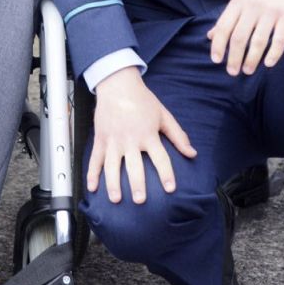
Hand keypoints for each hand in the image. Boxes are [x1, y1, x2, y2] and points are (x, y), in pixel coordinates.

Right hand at [88, 66, 196, 204]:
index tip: (170, 188)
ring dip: (113, 183)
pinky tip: (92, 187)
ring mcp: (113, 140)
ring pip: (112, 166)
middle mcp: (130, 139)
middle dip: (137, 184)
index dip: (166, 173)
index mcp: (148, 134)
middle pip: (134, 165)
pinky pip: (95, 159)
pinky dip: (91, 174)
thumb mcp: (163, 115)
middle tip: (140, 200)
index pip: (160, 158)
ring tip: (116, 199)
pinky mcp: (101, 139)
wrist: (118, 84)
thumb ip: (178, 135)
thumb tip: (192, 153)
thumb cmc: (142, 100)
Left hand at [208, 0, 283, 76]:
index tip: (216, 60)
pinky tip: (268, 63)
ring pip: (258, 41)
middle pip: (239, 37)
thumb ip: (227, 17)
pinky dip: (274, 53)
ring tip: (247, 70)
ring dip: (251, 59)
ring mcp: (271, 11)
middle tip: (232, 72)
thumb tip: (210, 36)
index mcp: (238, 2)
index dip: (218, 45)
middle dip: (233, 57)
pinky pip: (280, 39)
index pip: (224, 27)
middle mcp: (253, 7)